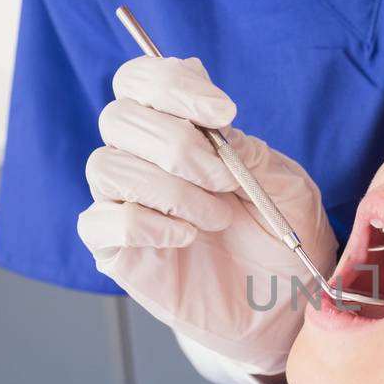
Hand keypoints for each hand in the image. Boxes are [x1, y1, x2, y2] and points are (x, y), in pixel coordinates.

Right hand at [77, 55, 334, 375]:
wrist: (284, 303)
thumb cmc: (282, 235)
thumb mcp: (284, 182)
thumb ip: (246, 145)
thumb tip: (208, 107)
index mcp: (177, 129)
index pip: (139, 80)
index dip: (171, 85)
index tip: (223, 113)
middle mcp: (142, 160)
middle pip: (118, 118)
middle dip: (177, 144)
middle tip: (225, 180)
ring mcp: (125, 205)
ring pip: (107, 167)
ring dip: (171, 190)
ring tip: (217, 219)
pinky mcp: (117, 252)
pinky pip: (99, 222)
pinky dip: (144, 224)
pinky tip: (185, 238)